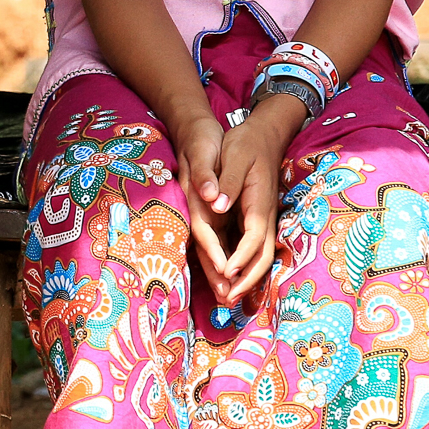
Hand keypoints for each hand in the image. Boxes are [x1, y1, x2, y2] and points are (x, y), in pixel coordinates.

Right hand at [172, 112, 236, 302]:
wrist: (193, 130)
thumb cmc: (202, 140)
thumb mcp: (205, 151)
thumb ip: (206, 175)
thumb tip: (210, 197)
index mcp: (198, 200)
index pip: (206, 233)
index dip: (216, 254)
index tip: (227, 274)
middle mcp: (200, 211)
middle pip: (207, 248)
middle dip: (217, 274)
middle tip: (228, 299)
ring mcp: (205, 213)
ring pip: (214, 248)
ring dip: (221, 272)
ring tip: (231, 295)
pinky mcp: (212, 213)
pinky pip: (220, 240)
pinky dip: (227, 258)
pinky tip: (236, 272)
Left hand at [174, 103, 287, 306]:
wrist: (265, 134)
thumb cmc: (246, 143)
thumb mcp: (235, 155)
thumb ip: (227, 181)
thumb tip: (218, 205)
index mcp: (259, 203)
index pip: (253, 239)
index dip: (241, 258)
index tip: (226, 274)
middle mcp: (264, 216)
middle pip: (261, 256)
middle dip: (247, 280)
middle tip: (228, 300)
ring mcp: (262, 219)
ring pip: (259, 256)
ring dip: (246, 278)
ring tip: (228, 298)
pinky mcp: (256, 218)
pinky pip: (253, 248)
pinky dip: (244, 265)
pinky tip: (231, 277)